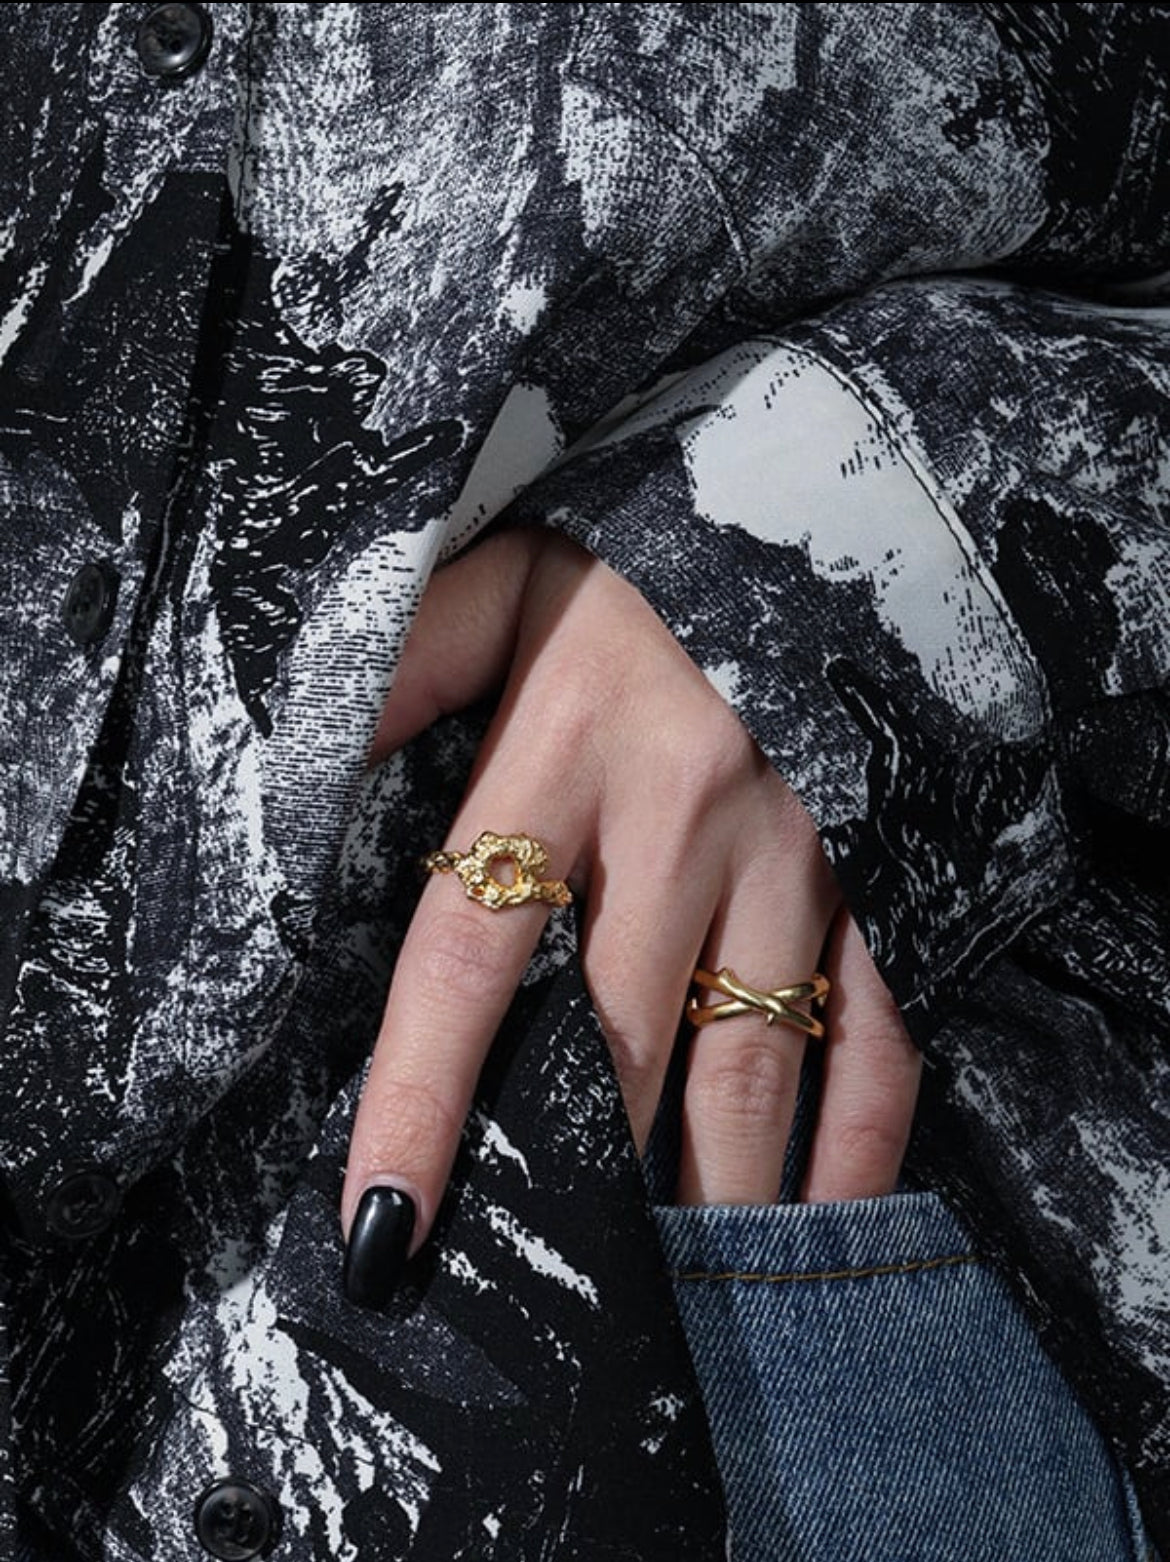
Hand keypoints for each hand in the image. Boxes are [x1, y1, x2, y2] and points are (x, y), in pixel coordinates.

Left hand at [340, 530, 919, 1302]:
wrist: (808, 509)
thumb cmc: (630, 569)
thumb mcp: (497, 587)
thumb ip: (395, 668)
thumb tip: (278, 765)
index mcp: (569, 749)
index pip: (471, 953)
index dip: (421, 1095)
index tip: (384, 1221)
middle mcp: (688, 819)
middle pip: (618, 1038)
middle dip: (576, 1172)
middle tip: (550, 1289)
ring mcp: (799, 853)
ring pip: (753, 1060)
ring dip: (710, 1190)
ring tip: (677, 1297)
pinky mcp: (884, 866)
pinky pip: (883, 1024)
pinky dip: (859, 1135)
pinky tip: (821, 1218)